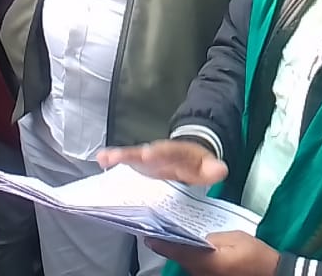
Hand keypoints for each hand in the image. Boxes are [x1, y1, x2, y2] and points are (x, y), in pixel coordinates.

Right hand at [96, 139, 227, 186]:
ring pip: (131, 155)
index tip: (148, 154)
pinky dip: (113, 160)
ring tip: (104, 158)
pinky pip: (125, 161)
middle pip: (144, 152)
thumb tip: (221, 170)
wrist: (186, 155)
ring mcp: (146, 158)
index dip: (159, 153)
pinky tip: (101, 161)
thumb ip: (212, 168)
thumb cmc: (195, 163)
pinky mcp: (138, 164)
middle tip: (119, 157)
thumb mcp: (207, 165)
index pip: (168, 151)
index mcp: (176, 151)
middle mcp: (158, 152)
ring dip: (118, 156)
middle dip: (132, 155)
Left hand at [144, 231, 278, 275]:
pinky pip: (197, 270)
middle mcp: (202, 274)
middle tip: (165, 230)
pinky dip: (195, 260)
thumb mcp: (235, 239)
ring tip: (182, 238)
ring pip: (188, 265)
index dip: (163, 243)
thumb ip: (213, 237)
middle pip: (181, 259)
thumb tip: (198, 239)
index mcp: (207, 262)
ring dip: (184, 254)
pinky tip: (198, 251)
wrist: (272, 273)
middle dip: (173, 246)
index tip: (150, 237)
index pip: (179, 251)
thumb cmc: (255, 256)